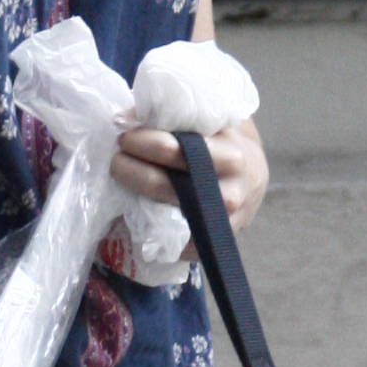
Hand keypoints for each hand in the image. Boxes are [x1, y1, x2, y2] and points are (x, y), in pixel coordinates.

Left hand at [111, 114, 267, 239]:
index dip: (142, 141)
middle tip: (116, 159)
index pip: (173, 150)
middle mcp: (227, 194)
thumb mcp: (206, 125)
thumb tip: (124, 119)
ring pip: (160, 215)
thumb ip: (170, 119)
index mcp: (229, 157)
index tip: (124, 136)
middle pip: (161, 184)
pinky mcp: (206, 247)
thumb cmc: (220, 146)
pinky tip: (138, 211)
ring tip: (122, 181)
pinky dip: (146, 228)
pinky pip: (167, 241)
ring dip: (132, 197)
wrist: (250, 181)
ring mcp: (217, 225)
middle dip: (129, 169)